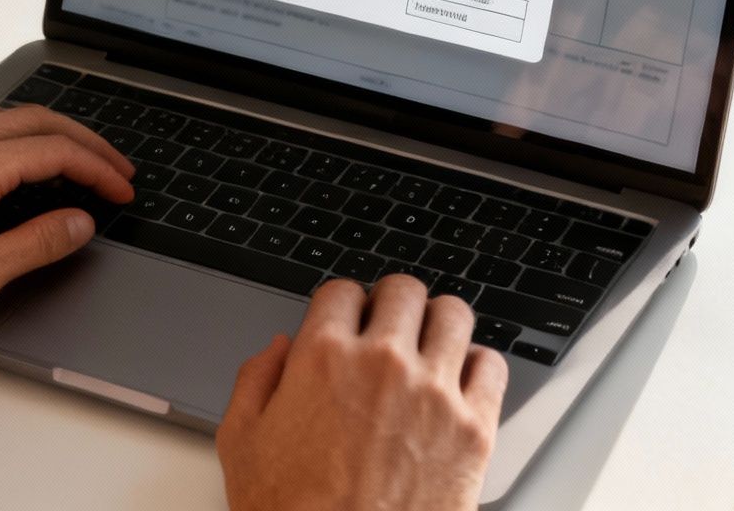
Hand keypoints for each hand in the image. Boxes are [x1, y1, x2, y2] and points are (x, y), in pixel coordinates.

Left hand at [0, 104, 134, 356]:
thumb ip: (37, 243)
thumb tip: (79, 222)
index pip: (55, 151)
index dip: (98, 169)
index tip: (121, 190)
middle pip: (34, 121)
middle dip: (82, 142)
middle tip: (112, 169)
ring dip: (42, 133)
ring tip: (70, 162)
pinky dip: (5, 138)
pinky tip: (9, 167)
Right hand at [217, 276, 507, 510]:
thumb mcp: (241, 443)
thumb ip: (255, 380)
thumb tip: (279, 349)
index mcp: (323, 358)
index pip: (342, 291)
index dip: (341, 304)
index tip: (346, 320)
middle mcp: (383, 364)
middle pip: (403, 290)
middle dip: (390, 303)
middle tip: (387, 325)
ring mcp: (435, 393)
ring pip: (454, 315)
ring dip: (437, 323)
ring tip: (428, 345)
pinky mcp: (474, 430)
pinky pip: (492, 366)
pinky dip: (477, 365)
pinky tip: (458, 382)